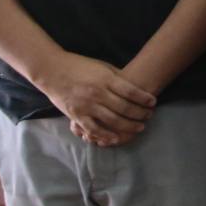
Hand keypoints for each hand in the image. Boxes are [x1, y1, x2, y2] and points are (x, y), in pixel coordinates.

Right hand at [34, 51, 154, 146]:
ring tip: (140, 127)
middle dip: (140, 114)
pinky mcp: (76, 115)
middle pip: (124, 108)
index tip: (153, 102)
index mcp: (105, 79)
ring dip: (128, 126)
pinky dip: (106, 135)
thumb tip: (133, 88)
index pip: (130, 91)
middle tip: (149, 116)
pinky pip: (93, 129)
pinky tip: (116, 138)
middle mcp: (97, 93)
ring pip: (112, 120)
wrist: (52, 71)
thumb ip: (116, 77)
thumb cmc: (79, 66)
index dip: (144, 98)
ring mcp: (86, 105)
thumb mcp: (101, 66)